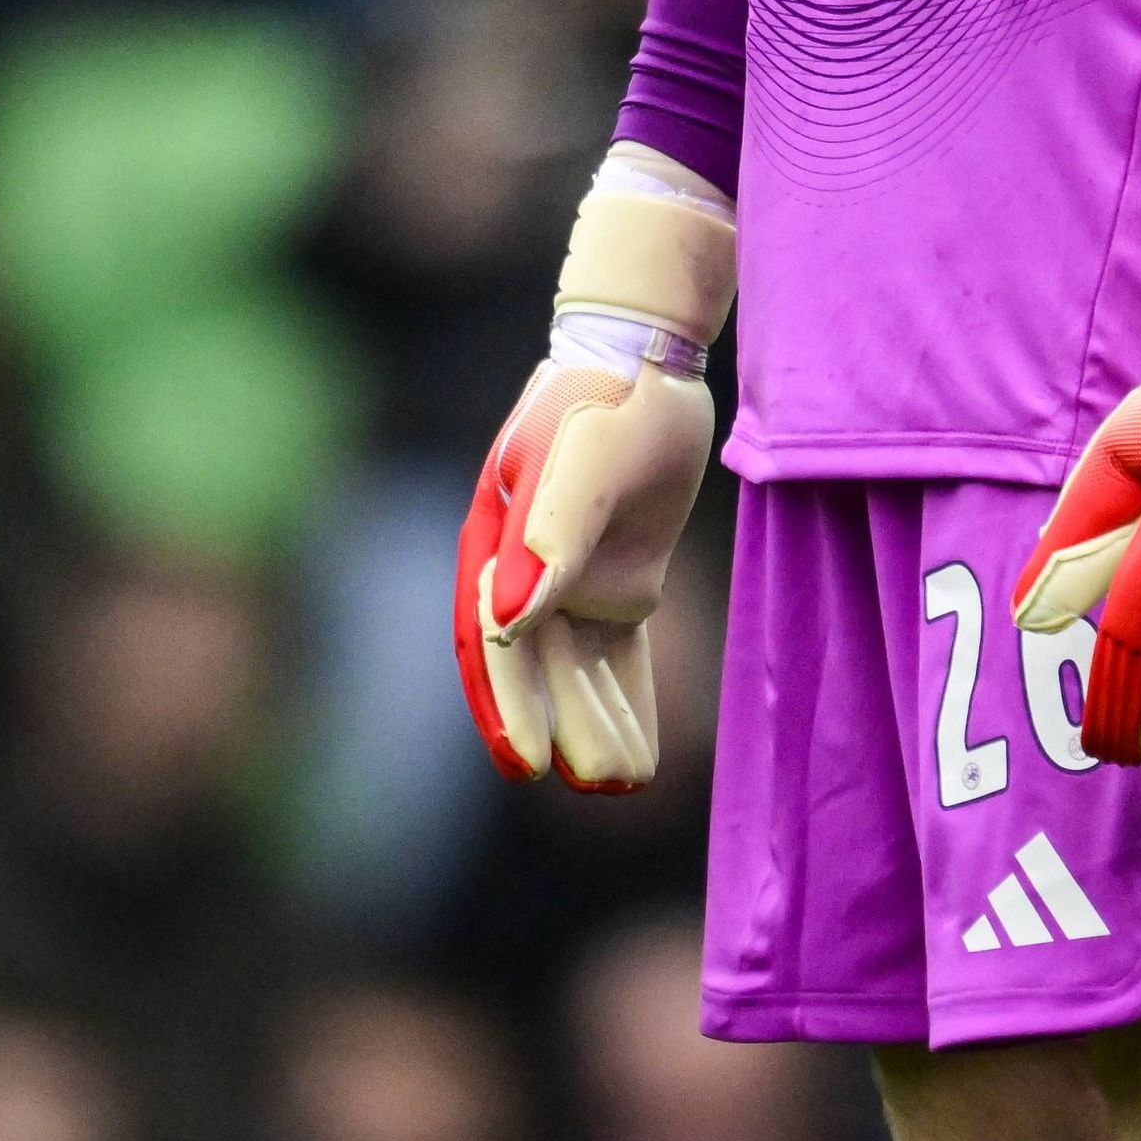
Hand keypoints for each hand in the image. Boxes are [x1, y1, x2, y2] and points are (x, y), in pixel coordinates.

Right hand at [454, 349, 712, 792]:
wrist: (648, 358)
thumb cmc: (605, 402)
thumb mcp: (582, 461)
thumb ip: (549, 537)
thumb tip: (508, 622)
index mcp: (497, 542)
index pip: (493, 640)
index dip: (505, 705)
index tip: (528, 765)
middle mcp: (524, 571)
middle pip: (535, 668)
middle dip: (558, 725)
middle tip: (594, 782)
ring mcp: (571, 579)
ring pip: (577, 671)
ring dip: (595, 722)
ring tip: (625, 779)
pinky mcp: (618, 581)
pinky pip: (616, 656)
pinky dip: (626, 700)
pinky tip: (642, 754)